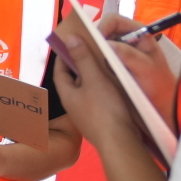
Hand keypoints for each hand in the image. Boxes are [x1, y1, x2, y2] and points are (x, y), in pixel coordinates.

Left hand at [52, 12, 146, 154]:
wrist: (120, 141)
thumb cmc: (105, 109)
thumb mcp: (94, 78)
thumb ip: (83, 58)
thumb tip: (69, 38)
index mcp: (67, 95)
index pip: (60, 72)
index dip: (64, 57)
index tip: (71, 45)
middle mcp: (74, 105)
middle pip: (74, 81)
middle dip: (81, 65)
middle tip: (91, 51)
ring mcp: (87, 114)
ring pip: (88, 90)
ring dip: (94, 77)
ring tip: (105, 64)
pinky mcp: (100, 120)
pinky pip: (99, 99)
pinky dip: (103, 89)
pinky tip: (115, 84)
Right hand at [97, 12, 177, 124]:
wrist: (163, 103)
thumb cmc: (159, 84)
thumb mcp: (145, 68)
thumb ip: (128, 54)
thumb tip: (105, 43)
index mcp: (138, 32)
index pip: (114, 20)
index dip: (102, 27)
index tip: (94, 42)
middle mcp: (127, 37)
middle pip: (104, 29)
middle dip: (94, 38)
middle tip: (86, 52)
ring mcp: (120, 50)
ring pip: (100, 42)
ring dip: (92, 49)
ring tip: (85, 60)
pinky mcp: (114, 61)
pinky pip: (100, 55)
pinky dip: (94, 59)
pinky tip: (90, 68)